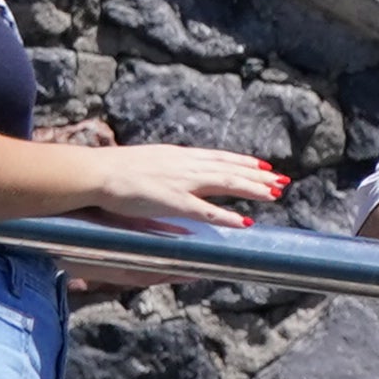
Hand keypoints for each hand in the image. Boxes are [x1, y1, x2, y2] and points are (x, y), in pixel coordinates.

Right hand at [81, 139, 282, 237]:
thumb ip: (168, 169)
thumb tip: (178, 174)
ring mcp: (180, 183)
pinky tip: (244, 222)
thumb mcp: (150, 163)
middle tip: (283, 181)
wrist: (96, 172)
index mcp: (179, 156)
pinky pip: (205, 211)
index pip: (220, 157)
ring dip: (252, 190)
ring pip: (225, 184)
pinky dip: (227, 217)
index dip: (244, 162)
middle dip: (258, 176)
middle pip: (230, 169)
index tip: (265, 166)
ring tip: (274, 195)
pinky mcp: (171, 201)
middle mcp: (185, 165)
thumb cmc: (116, 170)